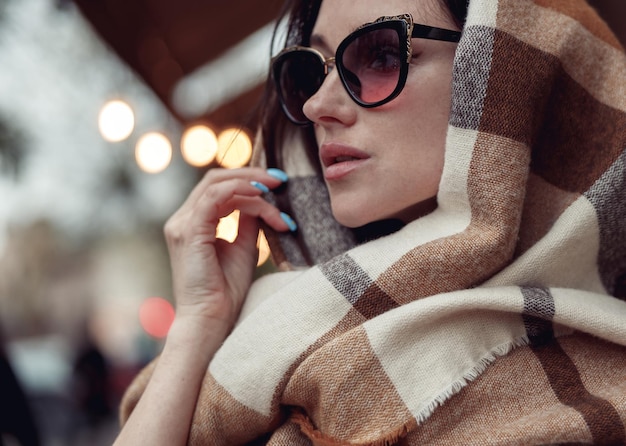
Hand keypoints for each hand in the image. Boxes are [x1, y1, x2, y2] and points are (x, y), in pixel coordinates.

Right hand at [164, 167, 292, 332]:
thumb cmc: (226, 291)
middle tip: (281, 179)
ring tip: (277, 191)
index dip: (248, 180)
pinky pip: (213, 198)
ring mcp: (182, 225)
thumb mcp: (244, 247)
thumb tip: (262, 199)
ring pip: (217, 185)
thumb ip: (248, 221)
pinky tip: (262, 196)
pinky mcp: (189, 232)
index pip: (219, 188)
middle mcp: (182, 220)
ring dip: (251, 185)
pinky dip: (239, 191)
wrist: (210, 321)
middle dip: (251, 175)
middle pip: (215, 179)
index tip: (279, 184)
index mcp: (193, 223)